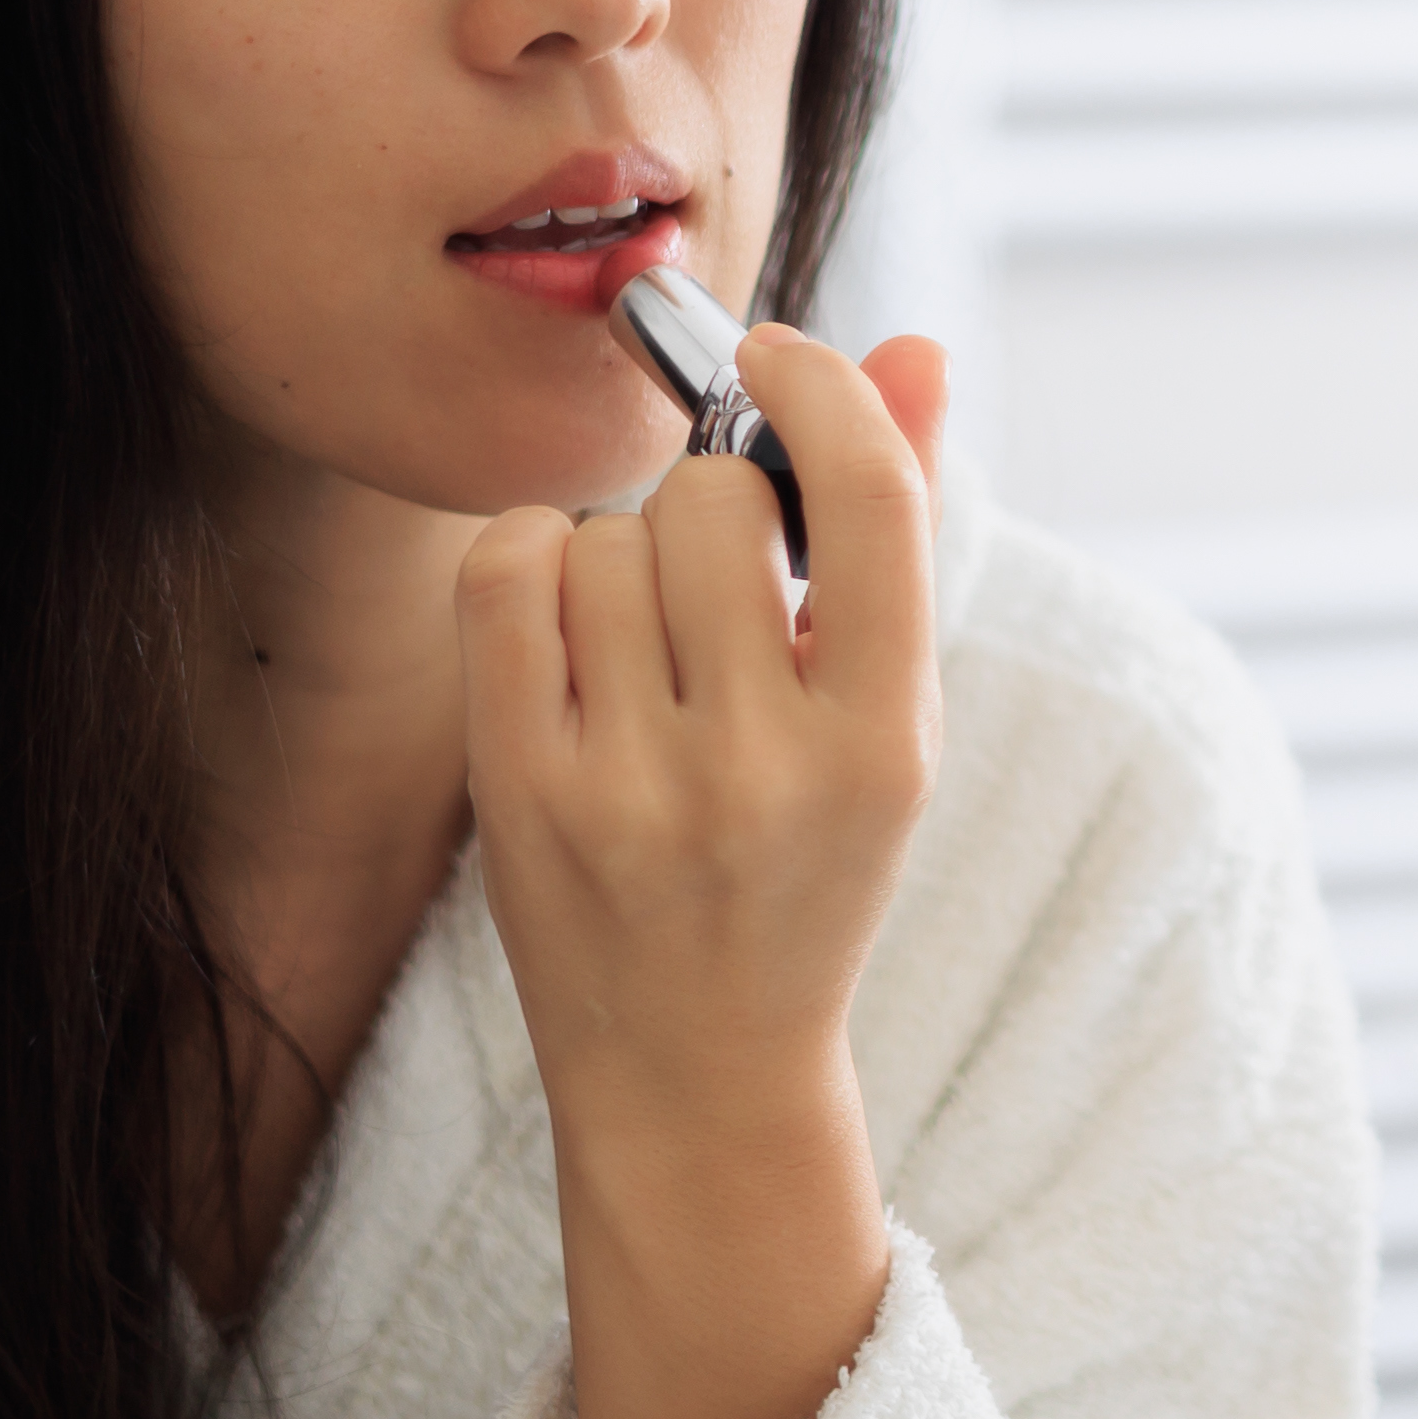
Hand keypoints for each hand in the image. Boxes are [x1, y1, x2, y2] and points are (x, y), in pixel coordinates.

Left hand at [456, 327, 948, 1418]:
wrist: (695, 1070)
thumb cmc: (803, 863)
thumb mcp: (882, 720)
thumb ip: (895, 529)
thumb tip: (911, 348)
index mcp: (886, 743)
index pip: (868, 499)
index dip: (821, 387)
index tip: (782, 353)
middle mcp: (764, 766)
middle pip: (712, 501)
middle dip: (709, 511)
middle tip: (716, 590)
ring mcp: (632, 786)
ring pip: (606, 534)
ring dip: (620, 556)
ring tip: (647, 649)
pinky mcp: (519, 791)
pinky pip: (506, 570)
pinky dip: (530, 566)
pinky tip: (563, 627)